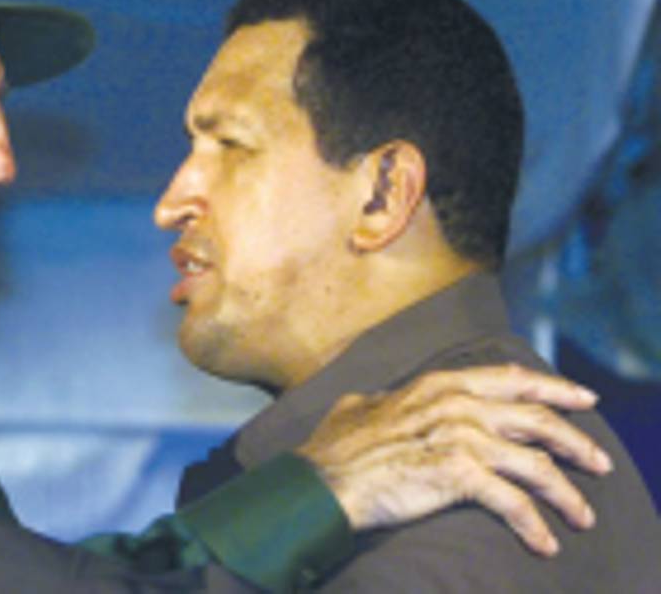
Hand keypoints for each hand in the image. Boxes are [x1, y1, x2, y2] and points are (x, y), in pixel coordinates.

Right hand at [296, 364, 611, 556]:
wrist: (323, 481)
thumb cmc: (335, 448)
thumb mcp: (359, 406)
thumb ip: (384, 399)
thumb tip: (382, 398)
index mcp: (439, 384)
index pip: (510, 379)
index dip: (551, 388)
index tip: (581, 399)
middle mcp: (456, 405)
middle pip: (536, 418)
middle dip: (575, 440)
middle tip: (598, 460)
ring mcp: (460, 438)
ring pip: (535, 463)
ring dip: (566, 492)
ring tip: (583, 514)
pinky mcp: (459, 474)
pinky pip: (512, 502)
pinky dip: (534, 524)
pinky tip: (544, 542)